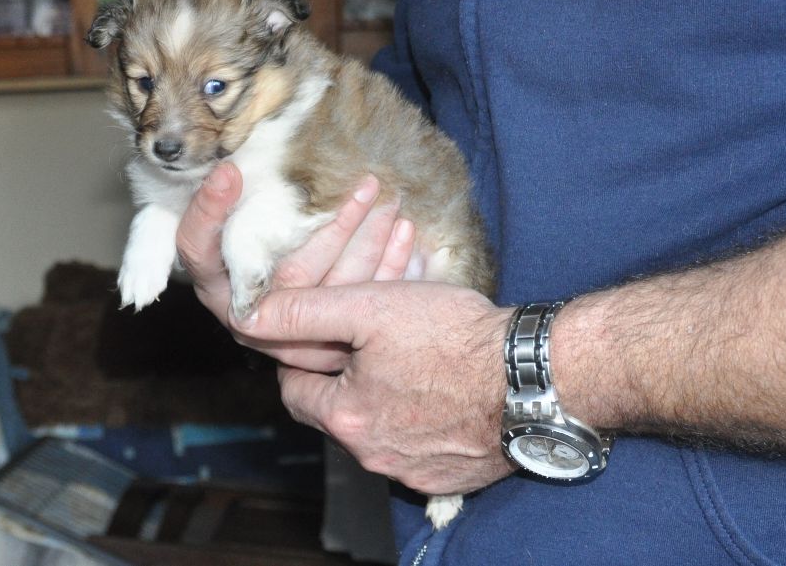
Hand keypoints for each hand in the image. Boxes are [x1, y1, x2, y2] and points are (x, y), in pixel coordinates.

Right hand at [176, 163, 417, 370]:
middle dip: (336, 227)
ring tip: (394, 202)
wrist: (274, 289)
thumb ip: (226, 196)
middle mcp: (246, 312)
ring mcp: (285, 334)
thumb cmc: (247, 235)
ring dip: (369, 244)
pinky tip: (406, 234)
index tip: (230, 171)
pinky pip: (361, 308)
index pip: (200, 250)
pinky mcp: (324, 342)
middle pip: (291, 273)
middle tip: (369, 182)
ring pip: (332, 292)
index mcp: (215, 280)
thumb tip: (232, 163)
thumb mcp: (233, 216)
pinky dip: (390, 270)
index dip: (210, 212)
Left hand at [231, 281, 517, 495]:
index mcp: (346, 419)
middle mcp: (375, 456)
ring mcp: (415, 471)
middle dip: (343, 372)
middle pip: (337, 410)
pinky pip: (417, 446)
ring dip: (382, 392)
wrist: (538, 377)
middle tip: (366, 338)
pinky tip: (438, 385)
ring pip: (378, 426)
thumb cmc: (455, 340)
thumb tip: (247, 319)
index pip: (294, 389)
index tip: (323, 331)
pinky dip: (418, 416)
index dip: (302, 354)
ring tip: (407, 354)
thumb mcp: (370, 308)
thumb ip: (304, 313)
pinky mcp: (451, 476)